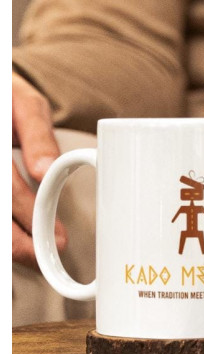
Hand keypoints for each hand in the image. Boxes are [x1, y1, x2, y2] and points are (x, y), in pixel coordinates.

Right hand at [12, 73, 66, 266]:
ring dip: (6, 239)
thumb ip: (37, 139)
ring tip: (28, 254)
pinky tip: (14, 239)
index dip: (26, 212)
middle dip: (13, 239)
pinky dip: (3, 228)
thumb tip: (45, 171)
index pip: (5, 187)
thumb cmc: (8, 97)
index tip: (50, 233)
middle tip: (40, 256)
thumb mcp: (26, 107)